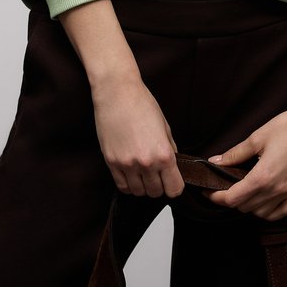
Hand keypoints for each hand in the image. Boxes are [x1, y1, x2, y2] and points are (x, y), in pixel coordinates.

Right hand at [91, 75, 184, 198]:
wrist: (117, 93)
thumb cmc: (142, 104)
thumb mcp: (165, 127)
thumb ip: (170, 149)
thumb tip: (174, 166)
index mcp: (164, 154)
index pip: (174, 189)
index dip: (175, 187)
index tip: (172, 181)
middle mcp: (146, 163)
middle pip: (156, 193)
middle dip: (159, 187)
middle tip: (157, 176)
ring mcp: (127, 165)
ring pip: (139, 192)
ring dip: (143, 187)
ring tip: (143, 174)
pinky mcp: (111, 162)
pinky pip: (122, 186)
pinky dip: (128, 184)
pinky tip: (131, 175)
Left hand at [206, 100, 286, 220]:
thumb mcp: (258, 137)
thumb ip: (236, 153)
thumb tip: (216, 162)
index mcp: (264, 177)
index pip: (233, 199)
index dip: (216, 197)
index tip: (208, 190)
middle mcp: (277, 189)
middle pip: (245, 207)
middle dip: (230, 200)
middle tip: (222, 186)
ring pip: (261, 213)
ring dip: (248, 206)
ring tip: (242, 190)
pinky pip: (281, 212)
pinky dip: (268, 211)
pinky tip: (262, 201)